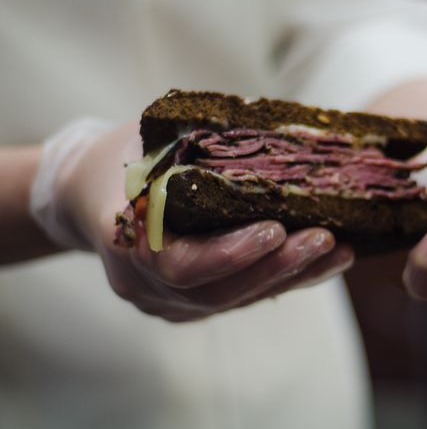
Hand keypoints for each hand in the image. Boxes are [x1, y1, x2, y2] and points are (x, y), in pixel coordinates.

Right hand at [60, 122, 353, 321]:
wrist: (85, 194)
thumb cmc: (120, 159)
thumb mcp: (146, 142)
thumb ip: (193, 145)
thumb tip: (268, 124)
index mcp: (127, 245)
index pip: (181, 266)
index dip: (231, 253)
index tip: (275, 230)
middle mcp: (147, 286)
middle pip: (219, 292)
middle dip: (278, 266)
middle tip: (325, 238)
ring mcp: (169, 303)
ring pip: (238, 298)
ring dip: (293, 276)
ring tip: (340, 251)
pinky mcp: (193, 304)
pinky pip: (243, 297)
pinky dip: (285, 279)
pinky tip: (327, 262)